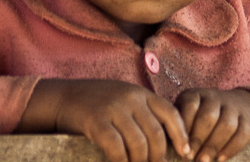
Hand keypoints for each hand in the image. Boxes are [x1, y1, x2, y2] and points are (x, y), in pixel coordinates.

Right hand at [18, 78, 190, 161]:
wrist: (63, 96)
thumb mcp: (125, 100)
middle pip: (156, 133)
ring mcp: (113, 108)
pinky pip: (116, 147)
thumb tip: (163, 142)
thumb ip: (143, 114)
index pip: (170, 113)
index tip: (185, 153)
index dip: (181, 135)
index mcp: (141, 94)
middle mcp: (130, 98)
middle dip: (158, 156)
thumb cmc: (98, 104)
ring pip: (138, 143)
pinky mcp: (96, 121)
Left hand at [176, 88, 249, 161]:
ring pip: (227, 124)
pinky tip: (221, 159)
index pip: (190, 106)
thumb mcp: (184, 114)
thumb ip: (176, 127)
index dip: (185, 128)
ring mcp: (232, 107)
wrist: (233, 105)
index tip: (181, 148)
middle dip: (199, 139)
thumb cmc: (197, 117)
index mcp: (195, 95)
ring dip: (214, 145)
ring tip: (204, 160)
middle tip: (191, 157)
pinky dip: (232, 148)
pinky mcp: (246, 119)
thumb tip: (163, 147)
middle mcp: (214, 97)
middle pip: (208, 116)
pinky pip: (243, 133)